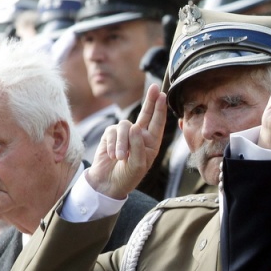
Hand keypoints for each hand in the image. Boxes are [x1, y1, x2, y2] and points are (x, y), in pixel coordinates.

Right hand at [87, 84, 167, 198]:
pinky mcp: (111, 135)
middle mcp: (140, 135)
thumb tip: (135, 127)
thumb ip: (138, 146)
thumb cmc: (127, 176)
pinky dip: (114, 145)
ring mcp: (125, 134)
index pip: (157, 123)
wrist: (108, 183)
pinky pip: (113, 132)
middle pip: (146, 114)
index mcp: (151, 142)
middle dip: (149, 101)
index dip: (160, 109)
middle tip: (153, 87)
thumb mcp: (138, 165)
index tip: (162, 95)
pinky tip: (113, 157)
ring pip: (126, 127)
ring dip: (123, 143)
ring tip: (120, 158)